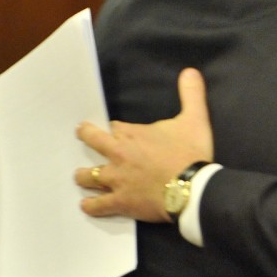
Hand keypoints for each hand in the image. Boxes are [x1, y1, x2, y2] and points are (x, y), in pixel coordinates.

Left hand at [74, 68, 213, 221]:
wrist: (192, 187)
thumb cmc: (190, 152)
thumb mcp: (195, 118)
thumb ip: (191, 94)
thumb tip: (191, 71)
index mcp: (132, 134)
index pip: (114, 127)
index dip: (116, 129)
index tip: (115, 129)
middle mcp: (118, 155)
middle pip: (93, 143)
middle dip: (87, 137)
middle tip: (82, 135)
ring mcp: (116, 180)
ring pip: (89, 176)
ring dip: (84, 176)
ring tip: (80, 176)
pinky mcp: (120, 202)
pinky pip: (98, 205)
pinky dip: (91, 205)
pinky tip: (87, 205)